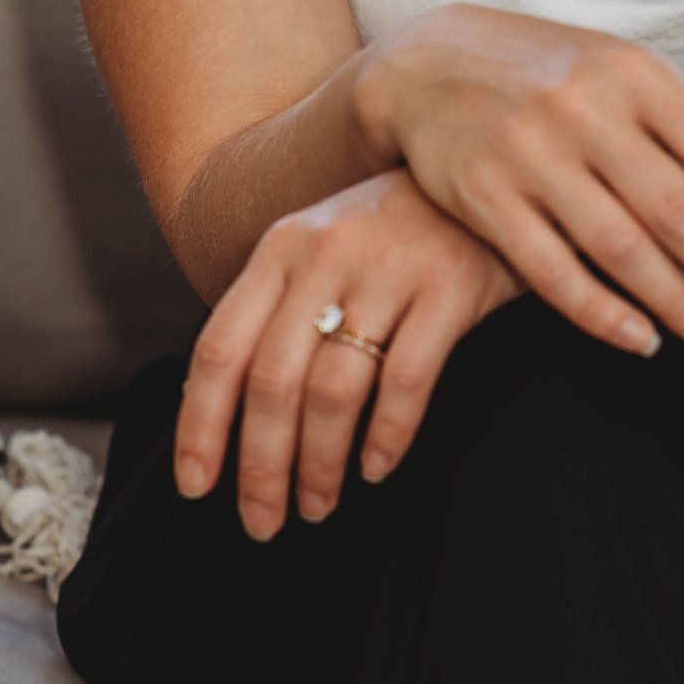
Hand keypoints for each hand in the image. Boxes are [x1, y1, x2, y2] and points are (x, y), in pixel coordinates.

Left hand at [175, 169, 519, 535]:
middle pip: (271, 382)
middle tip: (263, 523)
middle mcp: (325, 255)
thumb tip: (219, 409)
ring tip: (319, 507)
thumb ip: (276, 311)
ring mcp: (389, 268)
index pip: (218, 350)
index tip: (196, 489)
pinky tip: (376, 469)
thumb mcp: (322, 249)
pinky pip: (409, 379)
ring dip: (319, 464)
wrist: (488, 160)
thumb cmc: (395, 229)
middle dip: (260, 467)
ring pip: (334, 390)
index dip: (200, 428)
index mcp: (279, 249)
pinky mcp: (452, 285)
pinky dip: (387, 436)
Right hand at [356, 5, 683, 357]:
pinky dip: (600, 312)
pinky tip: (644, 342)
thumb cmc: (559, 76)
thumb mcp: (640, 84)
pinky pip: (550, 271)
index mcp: (638, 76)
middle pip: (677, 212)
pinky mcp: (483, 198)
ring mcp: (530, 155)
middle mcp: (585, 111)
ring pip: (618, 248)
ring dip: (679, 305)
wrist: (429, 63)